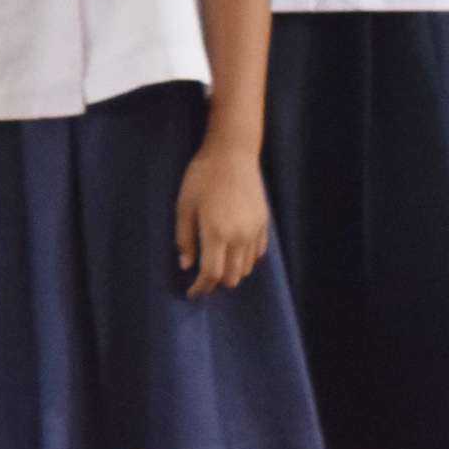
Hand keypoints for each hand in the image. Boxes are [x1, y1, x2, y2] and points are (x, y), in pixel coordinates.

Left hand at [176, 140, 272, 297]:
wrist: (232, 155)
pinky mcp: (264, 224)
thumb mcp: (184, 206)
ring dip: (230, 272)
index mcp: (216, 232)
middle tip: (201, 279)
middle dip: (215, 282)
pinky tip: (232, 254)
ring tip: (216, 265)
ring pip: (245, 268)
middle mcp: (239, 236)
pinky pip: (257, 254)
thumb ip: (185, 238)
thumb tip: (186, 265)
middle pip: (231, 276)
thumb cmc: (202, 177)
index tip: (191, 293)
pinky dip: (244, 260)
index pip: (211, 273)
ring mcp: (255, 231)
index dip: (201, 287)